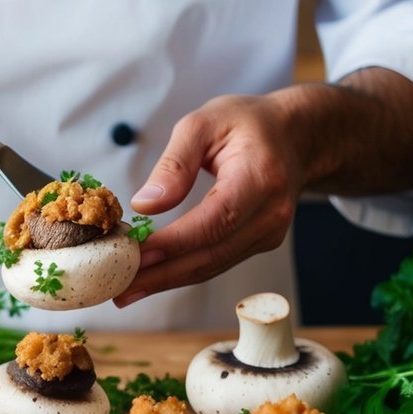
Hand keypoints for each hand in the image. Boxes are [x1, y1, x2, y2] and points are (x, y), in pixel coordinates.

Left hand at [114, 92, 306, 305]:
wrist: (293, 137)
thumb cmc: (245, 124)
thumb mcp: (203, 123)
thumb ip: (174, 163)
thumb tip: (145, 205)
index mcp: (259, 177)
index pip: (215, 220)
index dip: (174, 242)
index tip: (134, 254)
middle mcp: (271, 213)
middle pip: (212, 254)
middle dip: (162, 274)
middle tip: (119, 287)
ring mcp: (269, 233)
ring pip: (213, 265)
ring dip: (167, 280)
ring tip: (126, 289)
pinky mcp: (260, 242)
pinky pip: (218, 261)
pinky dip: (183, 271)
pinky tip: (152, 277)